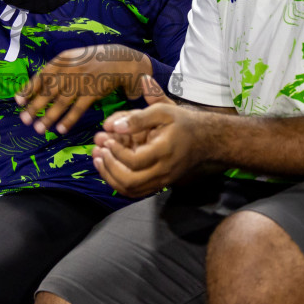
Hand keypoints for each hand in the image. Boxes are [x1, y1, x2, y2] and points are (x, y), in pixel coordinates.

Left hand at [16, 44, 151, 135]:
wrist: (120, 60)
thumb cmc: (91, 62)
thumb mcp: (73, 59)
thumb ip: (57, 71)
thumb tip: (38, 86)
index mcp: (62, 60)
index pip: (41, 76)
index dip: (29, 89)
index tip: (18, 101)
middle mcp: (70, 70)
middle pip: (48, 91)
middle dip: (34, 106)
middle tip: (24, 120)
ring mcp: (81, 81)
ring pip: (61, 102)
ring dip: (49, 117)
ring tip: (39, 129)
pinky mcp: (93, 92)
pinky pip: (78, 109)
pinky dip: (68, 120)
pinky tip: (60, 129)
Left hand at [92, 77, 213, 197]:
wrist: (205, 140)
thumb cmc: (182, 123)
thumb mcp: (163, 112)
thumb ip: (138, 118)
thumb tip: (115, 126)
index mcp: (164, 151)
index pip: (134, 161)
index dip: (116, 152)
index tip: (108, 140)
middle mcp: (163, 171)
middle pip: (130, 181)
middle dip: (109, 168)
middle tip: (99, 152)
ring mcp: (162, 180)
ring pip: (131, 190)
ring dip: (110, 177)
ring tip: (98, 160)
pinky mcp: (160, 184)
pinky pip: (136, 192)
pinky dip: (118, 183)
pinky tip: (109, 168)